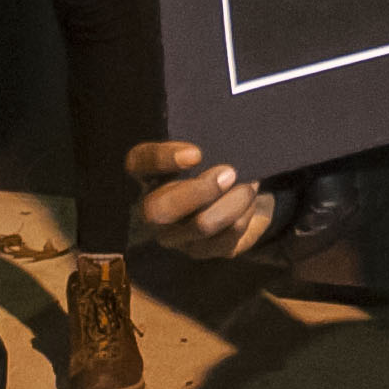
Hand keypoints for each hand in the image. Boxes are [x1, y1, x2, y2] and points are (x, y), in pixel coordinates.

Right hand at [129, 139, 279, 259]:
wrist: (240, 195)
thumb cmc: (219, 163)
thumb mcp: (209, 149)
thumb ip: (208, 142)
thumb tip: (226, 136)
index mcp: (149, 175)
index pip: (138, 164)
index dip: (162, 159)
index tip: (196, 153)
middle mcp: (152, 210)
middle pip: (158, 210)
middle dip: (199, 191)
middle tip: (230, 172)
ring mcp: (175, 236)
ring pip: (200, 226)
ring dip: (231, 203)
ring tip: (250, 185)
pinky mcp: (201, 251)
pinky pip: (225, 238)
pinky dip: (243, 216)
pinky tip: (248, 203)